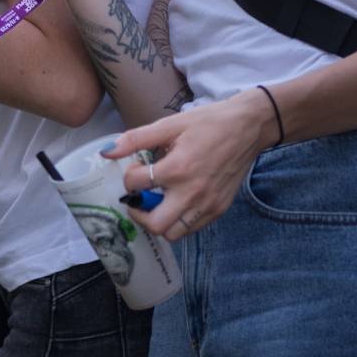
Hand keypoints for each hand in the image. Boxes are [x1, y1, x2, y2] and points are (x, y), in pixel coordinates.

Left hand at [107, 88, 277, 240]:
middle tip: (137, 197)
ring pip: (174, 233)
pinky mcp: (220, 209)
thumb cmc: (208, 123)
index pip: (137, 185)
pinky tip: (176, 201)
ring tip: (156, 201)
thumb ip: (136, 139)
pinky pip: (192, 228)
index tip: (135, 168)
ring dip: (159, 221)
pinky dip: (179, 221)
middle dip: (138, 213)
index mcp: (177, 169)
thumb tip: (107, 151)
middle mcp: (193, 193)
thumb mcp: (170, 124)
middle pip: (155, 225)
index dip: (128, 177)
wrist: (249, 127)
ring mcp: (208, 205)